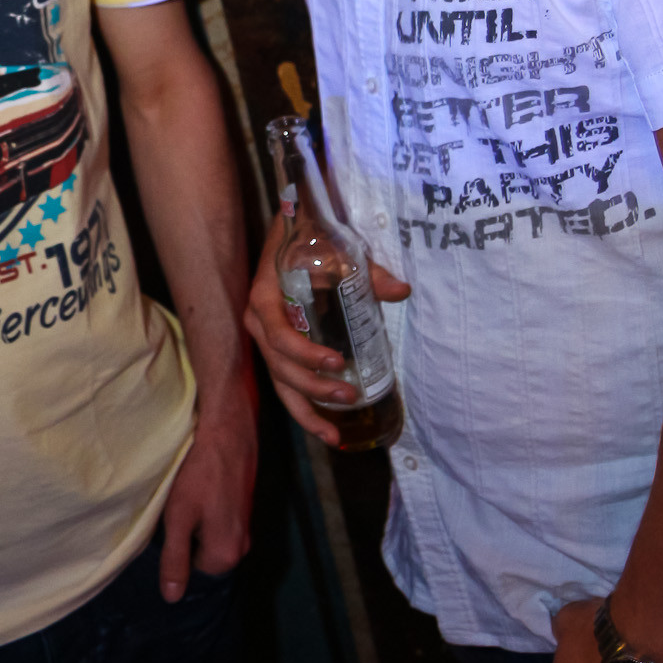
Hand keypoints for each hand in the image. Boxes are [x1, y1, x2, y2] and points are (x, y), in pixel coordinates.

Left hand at [159, 389, 257, 602]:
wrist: (226, 427)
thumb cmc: (198, 471)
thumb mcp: (178, 517)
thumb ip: (174, 559)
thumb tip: (172, 597)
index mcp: (226, 553)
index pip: (194, 571)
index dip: (177, 549)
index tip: (170, 525)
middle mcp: (243, 543)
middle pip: (206, 555)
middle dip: (189, 537)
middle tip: (177, 509)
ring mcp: (247, 523)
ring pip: (213, 535)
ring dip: (199, 522)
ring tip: (188, 496)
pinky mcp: (246, 503)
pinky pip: (222, 519)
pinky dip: (209, 508)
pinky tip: (200, 487)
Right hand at [244, 214, 410, 446]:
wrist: (295, 228)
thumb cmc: (314, 239)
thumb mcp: (339, 250)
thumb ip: (368, 273)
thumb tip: (401, 290)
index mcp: (265, 298)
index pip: (279, 336)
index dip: (305, 355)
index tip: (338, 363)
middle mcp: (260, 323)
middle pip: (280, 367)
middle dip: (313, 389)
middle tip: (349, 397)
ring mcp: (268, 339)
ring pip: (281, 383)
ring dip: (307, 409)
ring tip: (336, 434)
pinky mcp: (280, 349)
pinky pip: (286, 383)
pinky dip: (305, 407)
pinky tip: (328, 430)